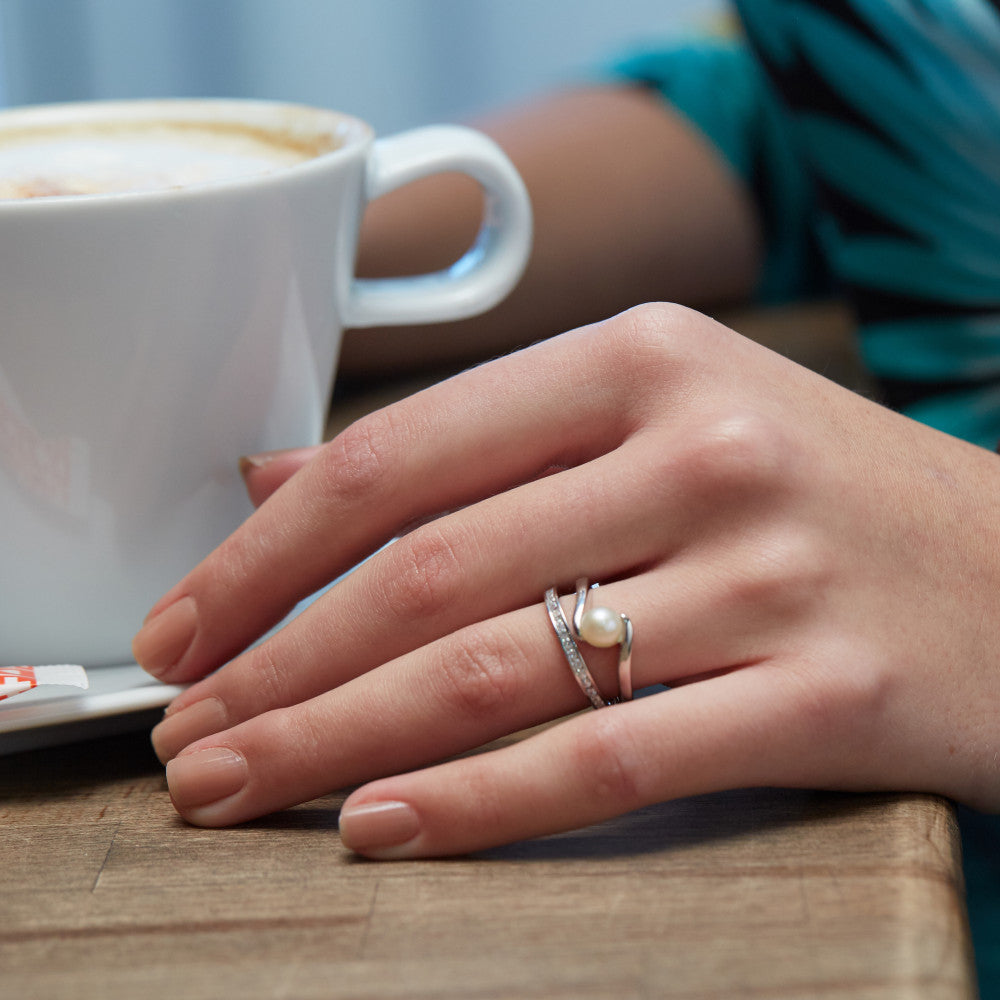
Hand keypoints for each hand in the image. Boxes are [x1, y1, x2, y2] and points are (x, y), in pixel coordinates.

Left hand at [133, 303, 999, 856]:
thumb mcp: (656, 418)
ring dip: (338, 744)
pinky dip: (475, 805)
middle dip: (276, 669)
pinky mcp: (825, 692)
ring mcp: (768, 570)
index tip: (184, 629)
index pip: (397, 458)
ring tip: (242, 790)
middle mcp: (700, 448)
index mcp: (641, 360)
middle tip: (187, 737)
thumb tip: (283, 483)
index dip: (264, 555)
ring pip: (495, 674)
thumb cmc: (814, 491)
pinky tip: (379, 826)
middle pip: (425, 576)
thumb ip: (473, 449)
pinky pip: (607, 763)